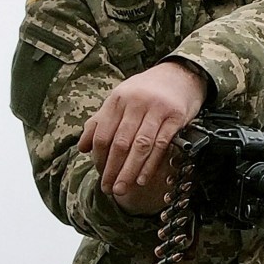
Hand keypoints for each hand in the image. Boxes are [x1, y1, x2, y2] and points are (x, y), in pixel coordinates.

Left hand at [78, 61, 206, 207]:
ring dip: (130, 171)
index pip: (103, 134)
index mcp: (118, 99)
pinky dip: (150, 165)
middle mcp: (136, 102)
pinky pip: (161, 145)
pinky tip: (143, 179)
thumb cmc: (146, 91)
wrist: (180, 75)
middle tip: (108, 188)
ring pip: (140, 146)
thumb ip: (100, 121)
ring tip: (122, 189)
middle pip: (120, 143)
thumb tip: (82, 147)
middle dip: (112, 169)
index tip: (100, 174)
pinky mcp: (176, 117)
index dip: (99, 157)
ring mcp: (157, 109)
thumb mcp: (120, 99)